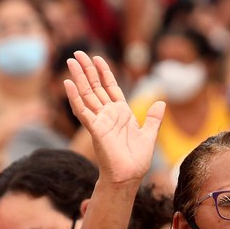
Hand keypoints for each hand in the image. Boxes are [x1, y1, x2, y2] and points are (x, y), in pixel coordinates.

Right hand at [64, 51, 164, 186]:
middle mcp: (108, 114)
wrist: (130, 176)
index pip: (110, 87)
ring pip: (87, 94)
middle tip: (78, 53)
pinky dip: (75, 97)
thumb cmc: (137, 159)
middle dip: (87, 70)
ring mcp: (100, 121)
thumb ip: (154, 118)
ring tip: (71, 61)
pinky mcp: (95, 129)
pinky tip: (68, 84)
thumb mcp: (150, 134)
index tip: (98, 58)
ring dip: (78, 78)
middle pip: (95, 87)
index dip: (104, 72)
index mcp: (121, 113)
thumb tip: (161, 102)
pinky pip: (82, 111)